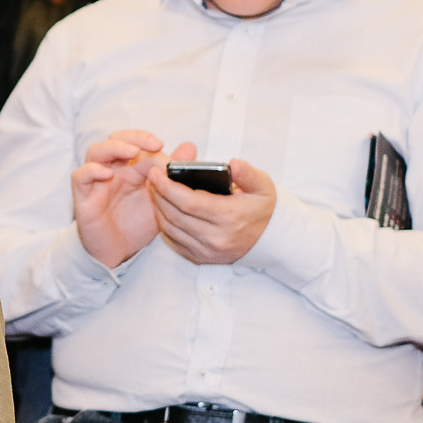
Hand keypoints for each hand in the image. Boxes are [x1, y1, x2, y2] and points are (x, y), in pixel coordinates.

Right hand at [72, 130, 165, 268]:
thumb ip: (173, 174)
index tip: (162, 146)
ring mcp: (96, 181)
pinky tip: (107, 174)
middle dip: (134, 137)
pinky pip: (79, 176)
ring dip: (114, 147)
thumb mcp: (161, 199)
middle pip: (115, 139)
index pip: (135, 142)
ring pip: (95, 151)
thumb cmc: (137, 225)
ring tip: (132, 152)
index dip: (148, 140)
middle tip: (153, 144)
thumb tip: (190, 147)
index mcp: (130, 168)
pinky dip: (92, 170)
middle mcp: (112, 170)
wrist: (118, 253)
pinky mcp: (83, 196)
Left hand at [146, 154, 276, 264]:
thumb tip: (233, 164)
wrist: (270, 239)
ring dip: (158, 208)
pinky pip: (174, 241)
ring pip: (171, 229)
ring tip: (155, 190)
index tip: (156, 172)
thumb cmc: (261, 208)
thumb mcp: (263, 186)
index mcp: (229, 216)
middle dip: (158, 194)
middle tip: (152, 177)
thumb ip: (248, 174)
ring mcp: (207, 250)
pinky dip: (165, 225)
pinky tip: (163, 210)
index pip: (188, 201)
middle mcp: (216, 237)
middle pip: (174, 214)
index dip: (167, 186)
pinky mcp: (201, 258)